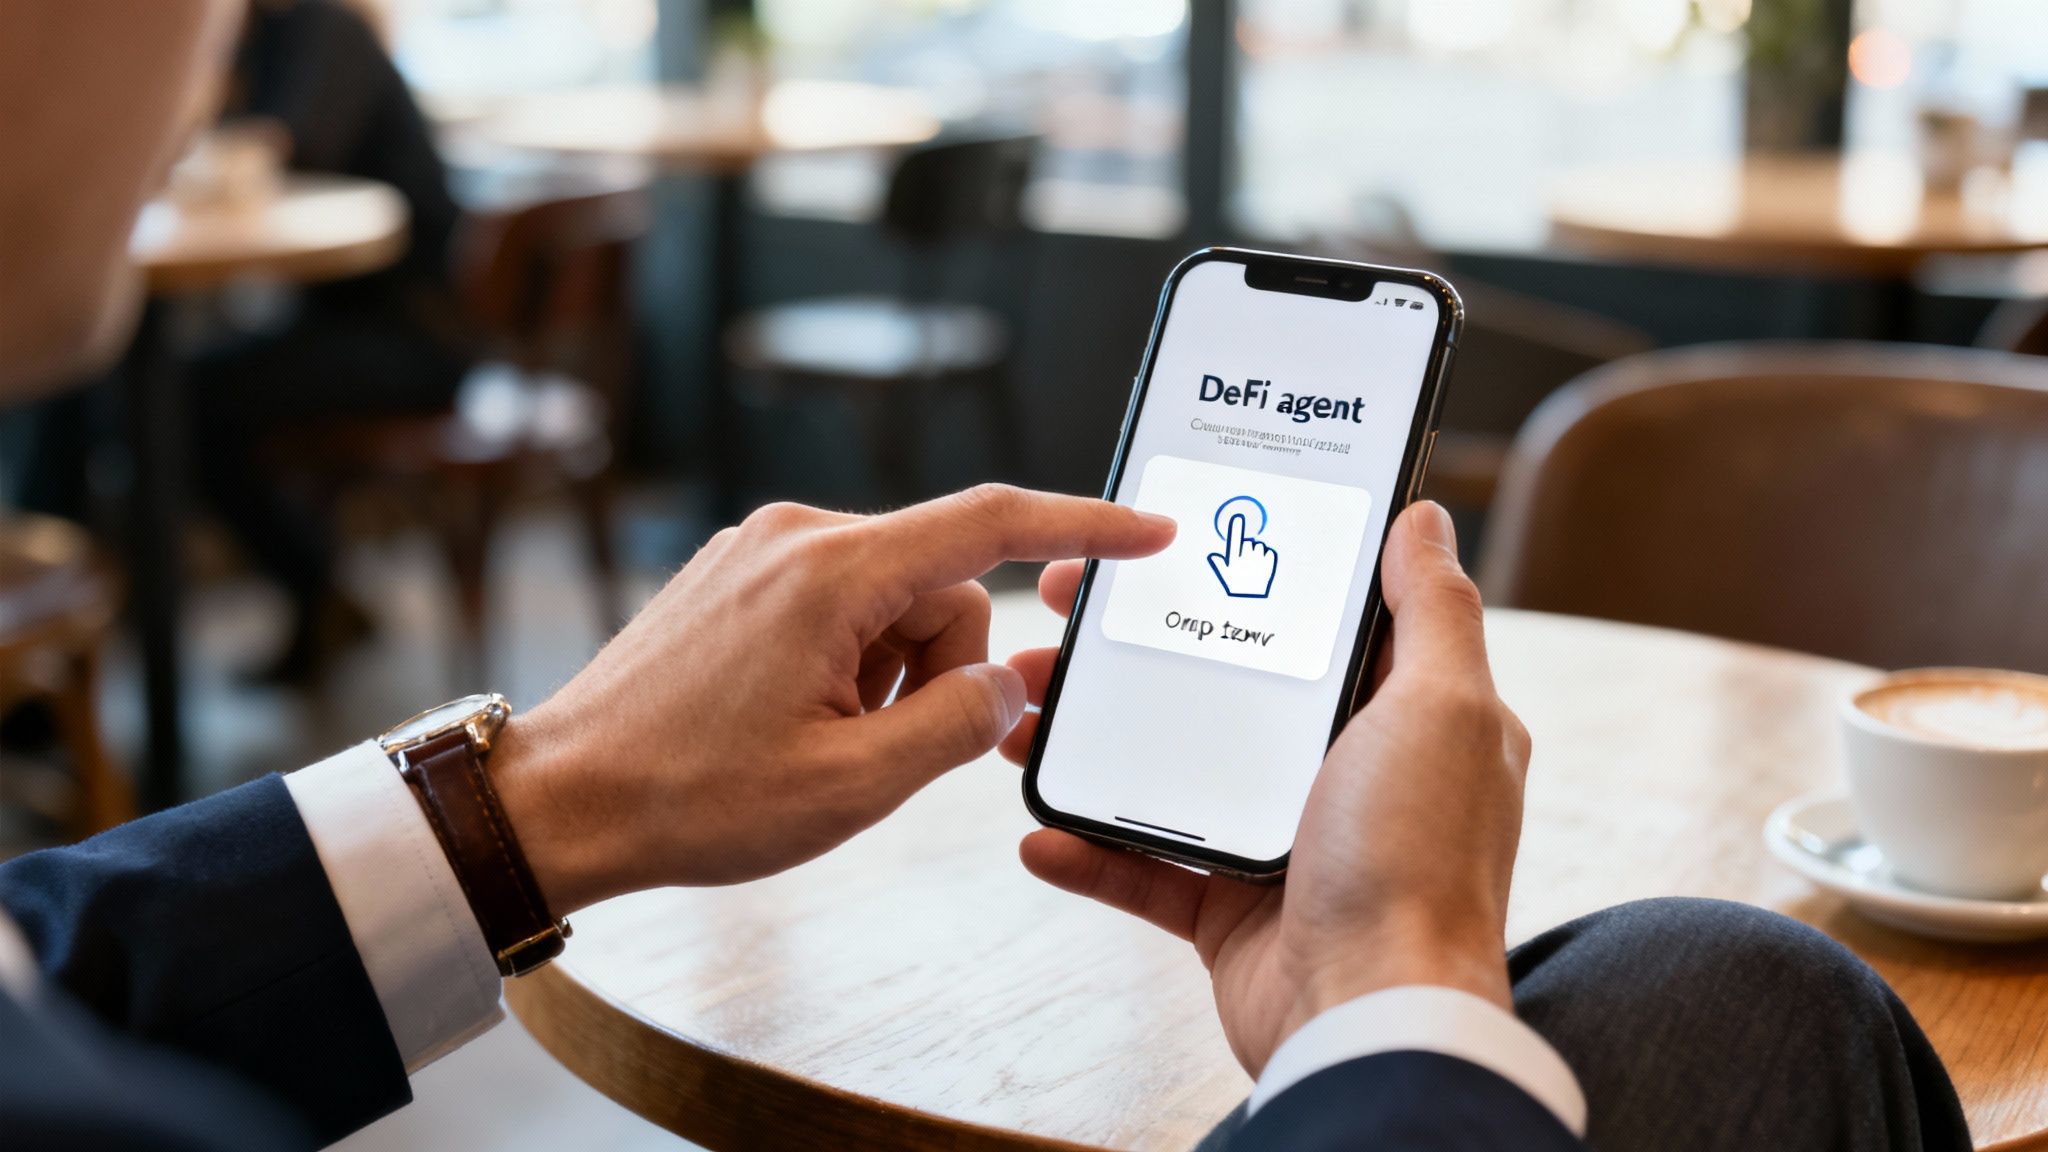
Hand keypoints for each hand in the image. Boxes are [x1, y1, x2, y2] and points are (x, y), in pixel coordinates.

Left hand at [489, 485, 1175, 914]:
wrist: (560, 800)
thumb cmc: (690, 797)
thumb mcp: (852, 785)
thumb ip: (957, 725)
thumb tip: (1009, 686)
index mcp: (832, 571)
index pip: (989, 523)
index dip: (1082, 527)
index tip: (1146, 533)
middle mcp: (796, 536)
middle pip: (942, 582)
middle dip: (939, 668)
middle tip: (874, 744)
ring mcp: (760, 552)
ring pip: (892, 600)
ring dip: (887, 675)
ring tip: (817, 739)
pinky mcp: (738, 576)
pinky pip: (839, 606)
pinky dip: (847, 663)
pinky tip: (790, 721)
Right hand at [1002, 501, 1529, 1075]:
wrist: (1373, 1019)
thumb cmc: (1419, 863)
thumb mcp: (1443, 710)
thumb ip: (1432, 611)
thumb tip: (1422, 518)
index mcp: (1399, 718)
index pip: (1308, 623)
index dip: (1236, 574)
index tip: (1158, 544)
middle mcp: (1343, 776)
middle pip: (1221, 689)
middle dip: (1135, 653)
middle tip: (1061, 618)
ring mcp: (1284, 845)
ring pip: (1167, 774)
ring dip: (1091, 746)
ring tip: (1022, 715)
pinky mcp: (1233, 914)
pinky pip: (1145, 872)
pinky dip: (1089, 852)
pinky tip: (1038, 828)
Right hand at [1206, 511, 1277, 598]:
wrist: (1253, 600)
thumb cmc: (1238, 587)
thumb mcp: (1225, 577)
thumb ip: (1220, 564)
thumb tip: (1213, 556)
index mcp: (1235, 560)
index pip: (1234, 540)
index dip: (1236, 528)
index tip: (1238, 516)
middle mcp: (1246, 559)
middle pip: (1248, 543)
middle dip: (1248, 549)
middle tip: (1247, 560)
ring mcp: (1259, 561)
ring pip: (1260, 546)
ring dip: (1257, 553)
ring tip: (1254, 564)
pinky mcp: (1269, 564)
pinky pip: (1269, 552)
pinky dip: (1267, 557)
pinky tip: (1262, 566)